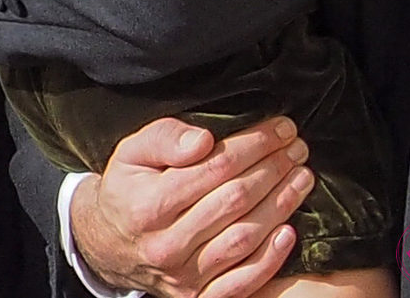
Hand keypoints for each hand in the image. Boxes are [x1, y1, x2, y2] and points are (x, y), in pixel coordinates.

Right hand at [70, 116, 311, 297]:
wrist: (107, 244)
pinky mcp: (197, 297)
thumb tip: (204, 140)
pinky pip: (241, 283)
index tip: (280, 128)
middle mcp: (167, 245)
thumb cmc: (128, 187)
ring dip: (281, 205)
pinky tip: (290, 231)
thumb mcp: (133, 150)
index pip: (215, 167)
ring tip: (302, 177)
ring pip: (243, 239)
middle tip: (298, 147)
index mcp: (150, 204)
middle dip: (273, 168)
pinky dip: (270, 259)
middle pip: (235, 201)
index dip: (254, 145)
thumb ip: (166, 138)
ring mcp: (184, 277)